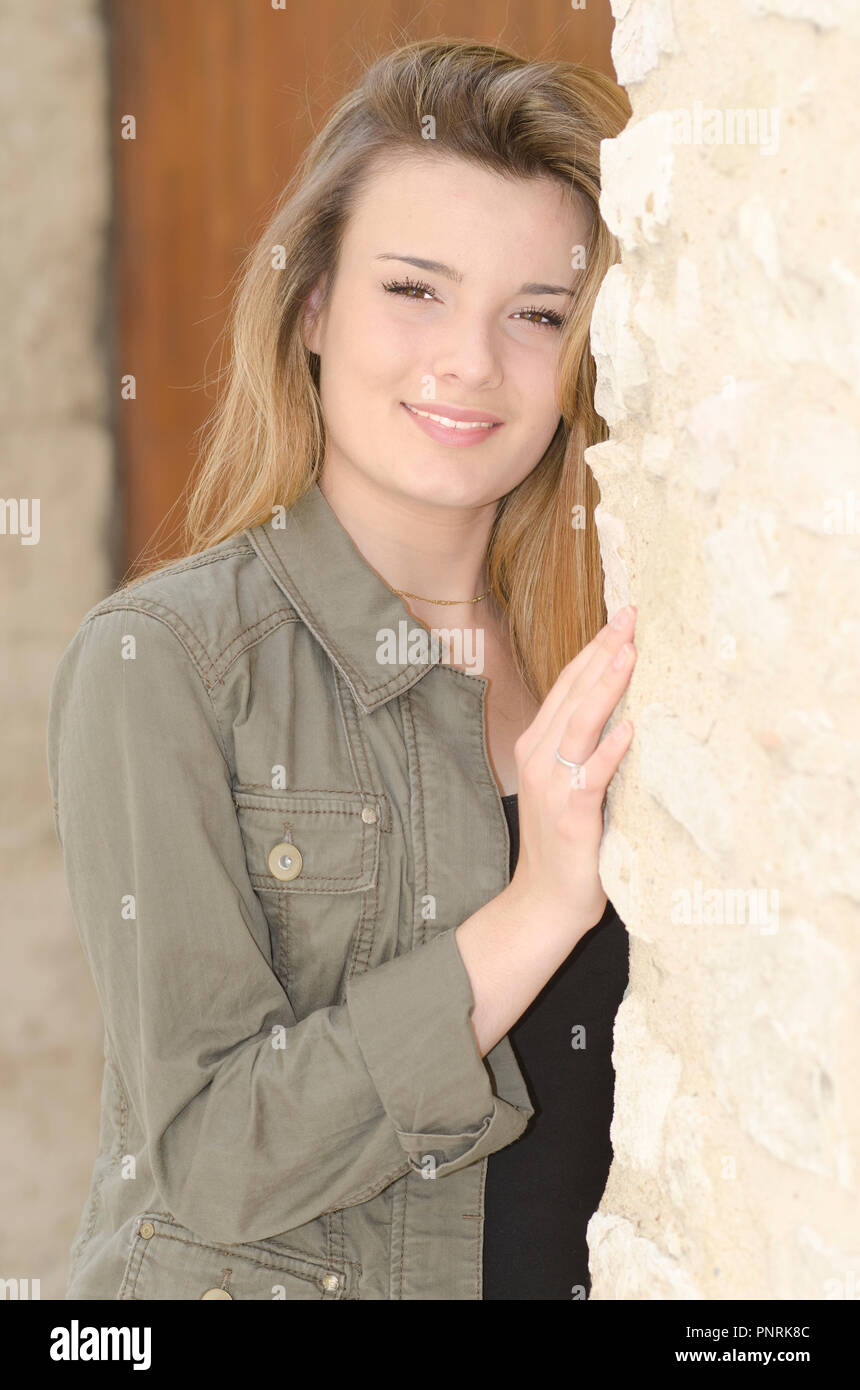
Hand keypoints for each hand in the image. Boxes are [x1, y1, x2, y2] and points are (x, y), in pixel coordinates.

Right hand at [509, 605, 636, 932]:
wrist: (545, 899)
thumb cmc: (566, 841)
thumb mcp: (571, 782)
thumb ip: (587, 746)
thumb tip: (625, 707)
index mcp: (538, 744)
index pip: (568, 685)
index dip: (594, 649)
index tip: (622, 618)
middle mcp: (540, 757)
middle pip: (573, 693)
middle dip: (602, 653)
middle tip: (630, 618)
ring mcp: (552, 785)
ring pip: (579, 724)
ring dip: (606, 688)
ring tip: (629, 655)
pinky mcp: (571, 815)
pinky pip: (591, 775)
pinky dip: (610, 750)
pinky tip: (630, 729)